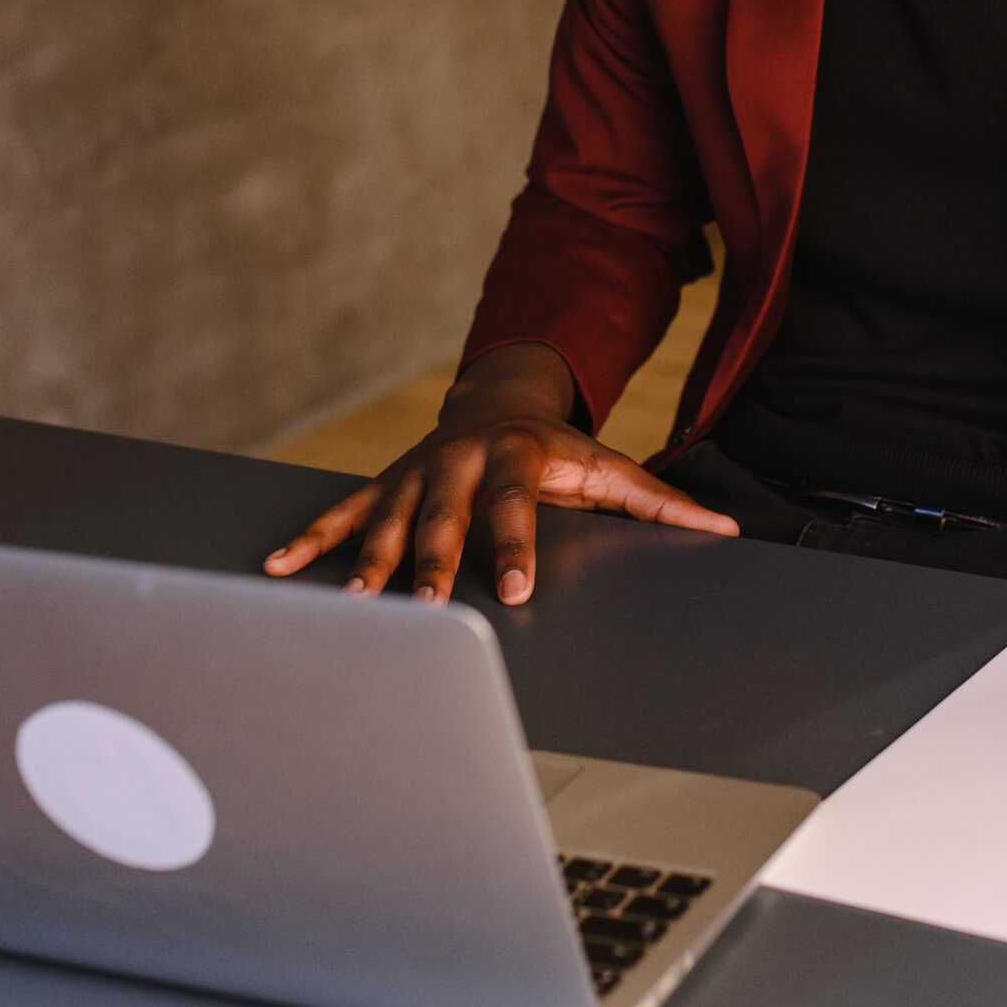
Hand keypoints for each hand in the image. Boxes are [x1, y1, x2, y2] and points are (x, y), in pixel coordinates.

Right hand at [262, 341, 735, 606]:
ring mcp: (417, 473)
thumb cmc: (559, 448)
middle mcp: (461, 462)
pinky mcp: (385, 484)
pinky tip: (278, 572)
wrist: (498, 399)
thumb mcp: (610, 465)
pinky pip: (341, 513)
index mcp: (518, 458)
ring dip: (367, 560)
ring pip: (389, 519)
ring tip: (352, 601)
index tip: (518, 587)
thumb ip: (661, 502)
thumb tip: (728, 528)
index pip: (517, 505)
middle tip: (428, 607)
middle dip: (436, 561)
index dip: (517, 545)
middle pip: (446, 516)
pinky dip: (310, 541)